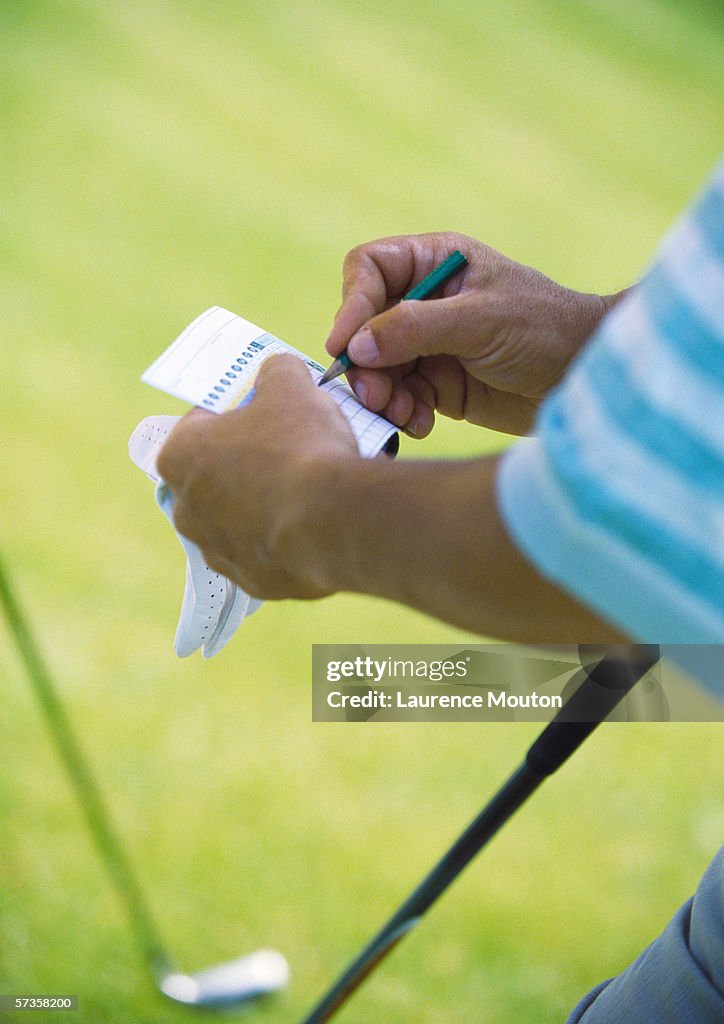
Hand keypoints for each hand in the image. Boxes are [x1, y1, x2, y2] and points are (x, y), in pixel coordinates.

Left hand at [156, 355, 358, 598]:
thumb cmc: (300, 446)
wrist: (333, 521)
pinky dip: (285, 540)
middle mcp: (187, 510)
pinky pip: (267, 554)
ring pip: (239, 520)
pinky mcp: (253, 582)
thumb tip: (277, 371)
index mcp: (180, 457)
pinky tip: (316, 524)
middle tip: (287, 451)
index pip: (197, 427)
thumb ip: (276, 372)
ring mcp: (218, 552)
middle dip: (245, 465)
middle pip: (215, 478)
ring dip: (264, 506)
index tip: (261, 415)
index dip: (231, 417)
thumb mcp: (291, 385)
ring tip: (307, 491)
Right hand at [326, 231, 620, 435]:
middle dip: (365, 363)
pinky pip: (400, 397)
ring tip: (403, 413)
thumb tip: (355, 346)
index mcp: (435, 264)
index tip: (345, 346)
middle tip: (375, 395)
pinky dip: (403, 412)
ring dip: (382, 394)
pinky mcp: (438, 385)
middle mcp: (425, 301)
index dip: (351, 305)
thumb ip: (416, 328)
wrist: (585, 378)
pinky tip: (422, 423)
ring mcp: (429, 345)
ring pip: (377, 367)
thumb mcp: (480, 321)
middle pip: (364, 326)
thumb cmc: (546, 330)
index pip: (370, 271)